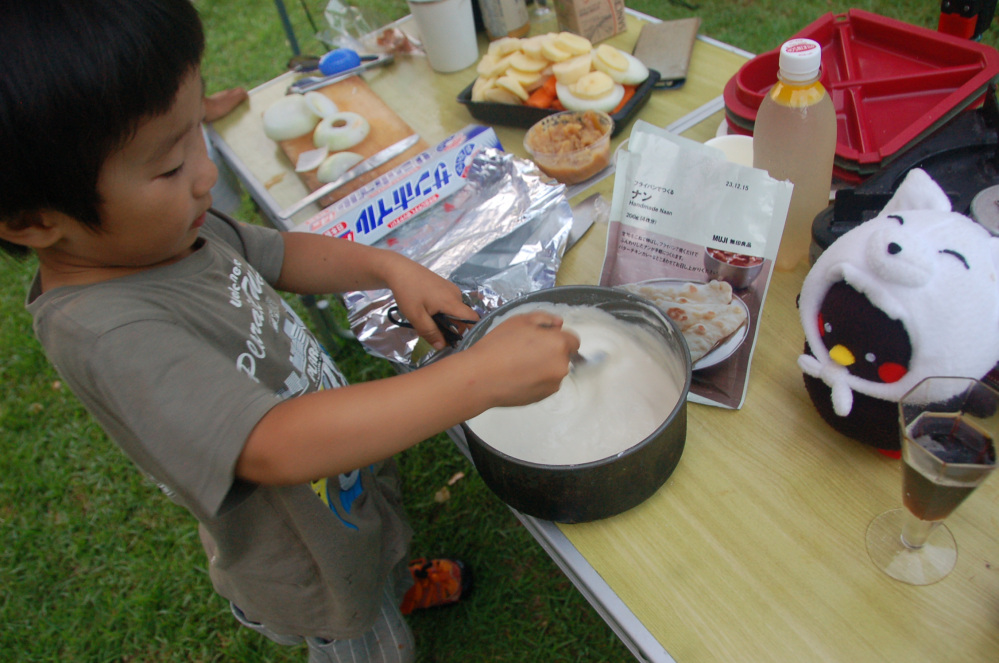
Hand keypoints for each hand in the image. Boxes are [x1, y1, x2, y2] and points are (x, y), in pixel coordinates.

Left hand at [387, 261, 477, 349]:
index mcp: (452, 301)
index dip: (470, 331)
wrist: (398, 269)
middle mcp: (456, 294)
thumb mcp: (416, 316)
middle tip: (435, 333)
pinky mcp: (444, 285)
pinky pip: (449, 303)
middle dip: (453, 328)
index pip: (473, 318)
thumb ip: (430, 332)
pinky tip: (428, 311)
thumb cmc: (408, 292)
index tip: (458, 341)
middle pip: (462, 316)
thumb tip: (442, 346)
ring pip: (455, 310)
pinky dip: (442, 310)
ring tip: (429, 321)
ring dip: (446, 319)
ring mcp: (450, 288)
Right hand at [463, 311, 579, 407]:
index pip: (573, 340)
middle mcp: (561, 366)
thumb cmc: (498, 346)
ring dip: (544, 366)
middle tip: (526, 350)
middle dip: (550, 352)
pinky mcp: (543, 398)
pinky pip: (545, 384)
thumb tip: (559, 324)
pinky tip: (518, 376)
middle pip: (564, 356)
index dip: (558, 338)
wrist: (480, 378)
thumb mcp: (519, 321)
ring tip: (519, 364)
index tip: (542, 339)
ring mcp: (553, 384)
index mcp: (559, 344)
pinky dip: (537, 380)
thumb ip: (544, 318)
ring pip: (554, 371)